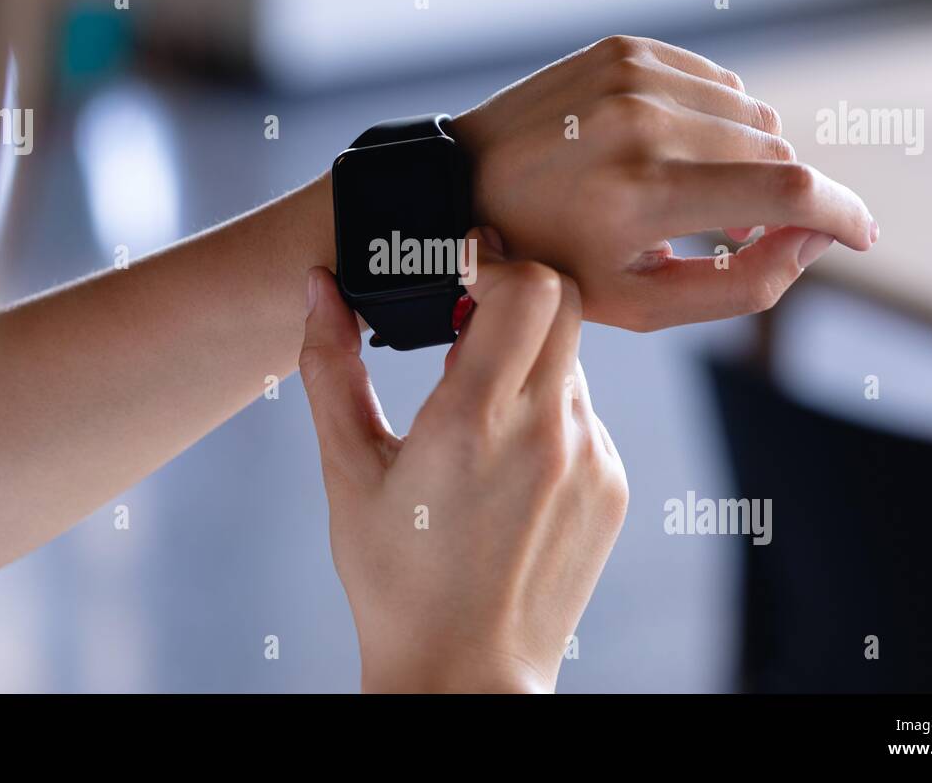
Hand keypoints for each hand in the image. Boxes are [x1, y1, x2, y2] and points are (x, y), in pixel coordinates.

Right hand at [298, 230, 625, 692]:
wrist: (465, 672)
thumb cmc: (395, 579)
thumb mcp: (347, 470)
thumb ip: (329, 367)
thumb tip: (319, 285)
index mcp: (475, 422)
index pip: (528, 286)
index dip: (494, 261)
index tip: (458, 273)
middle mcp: (548, 433)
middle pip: (565, 302)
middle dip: (515, 294)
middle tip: (466, 323)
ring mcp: (592, 460)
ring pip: (572, 359)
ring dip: (526, 361)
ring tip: (475, 417)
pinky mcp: (612, 485)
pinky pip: (586, 414)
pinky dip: (548, 412)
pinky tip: (506, 464)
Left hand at [451, 35, 877, 330]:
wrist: (464, 188)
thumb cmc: (551, 259)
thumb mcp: (641, 303)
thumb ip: (743, 284)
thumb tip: (817, 237)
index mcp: (641, 194)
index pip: (787, 192)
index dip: (844, 215)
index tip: (862, 235)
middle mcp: (641, 121)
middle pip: (776, 154)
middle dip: (784, 200)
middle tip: (743, 234)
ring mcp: (631, 74)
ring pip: (753, 116)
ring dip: (750, 161)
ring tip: (702, 198)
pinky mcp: (624, 48)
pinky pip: (716, 83)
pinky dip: (717, 122)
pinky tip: (678, 153)